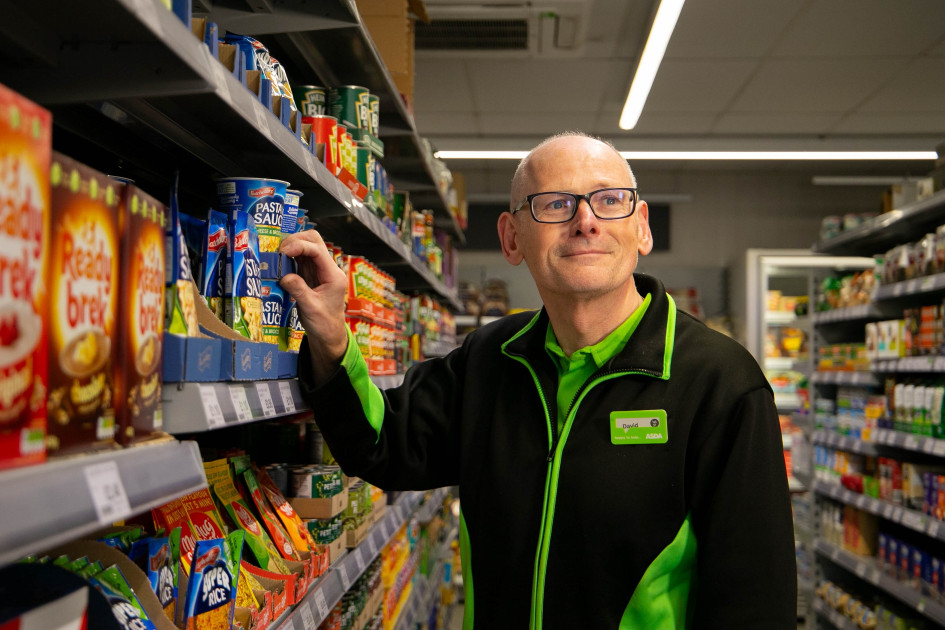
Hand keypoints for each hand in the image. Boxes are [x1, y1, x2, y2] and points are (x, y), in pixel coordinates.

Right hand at [279, 230, 348, 382]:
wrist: (329, 334)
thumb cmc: (324, 323)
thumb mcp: (310, 308)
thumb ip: (298, 290)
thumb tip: (284, 276)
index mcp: (333, 275)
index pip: (318, 250)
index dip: (300, 245)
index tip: (283, 251)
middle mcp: (328, 269)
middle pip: (314, 241)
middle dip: (296, 240)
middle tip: (279, 252)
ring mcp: (319, 270)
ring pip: (306, 247)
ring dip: (291, 248)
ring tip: (277, 257)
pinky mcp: (311, 274)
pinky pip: (300, 258)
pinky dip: (289, 257)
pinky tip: (280, 263)